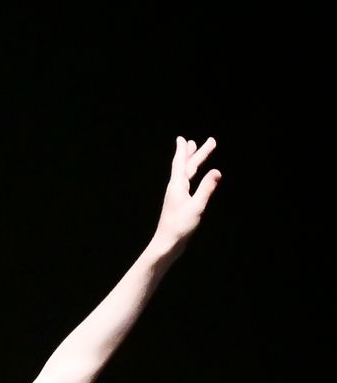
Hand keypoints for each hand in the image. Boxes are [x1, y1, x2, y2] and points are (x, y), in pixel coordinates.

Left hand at [152, 135, 221, 256]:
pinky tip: (194, 177)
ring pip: (186, 174)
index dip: (183, 150)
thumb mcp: (196, 206)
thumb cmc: (179, 227)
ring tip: (196, 150)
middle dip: (197, 153)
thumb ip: (206, 189)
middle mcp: (176, 189)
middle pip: (187, 166)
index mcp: (177, 186)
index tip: (182, 138)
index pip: (181, 163)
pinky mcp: (179, 204)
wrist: (166, 245)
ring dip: (192, 162)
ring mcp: (177, 196)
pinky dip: (192, 175)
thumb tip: (217, 171)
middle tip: (209, 141)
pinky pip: (187, 183)